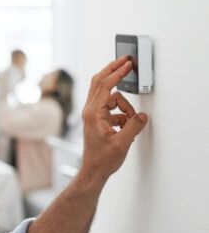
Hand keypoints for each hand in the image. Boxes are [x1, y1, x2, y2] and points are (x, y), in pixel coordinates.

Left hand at [78, 56, 148, 186]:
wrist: (93, 171)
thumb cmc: (101, 159)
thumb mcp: (122, 143)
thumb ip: (134, 127)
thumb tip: (142, 115)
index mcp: (92, 113)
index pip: (104, 86)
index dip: (116, 73)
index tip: (126, 64)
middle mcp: (90, 111)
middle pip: (100, 83)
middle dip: (113, 72)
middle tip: (126, 62)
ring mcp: (93, 115)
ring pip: (111, 98)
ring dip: (125, 107)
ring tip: (131, 123)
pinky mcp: (98, 120)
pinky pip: (114, 109)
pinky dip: (123, 114)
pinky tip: (126, 128)